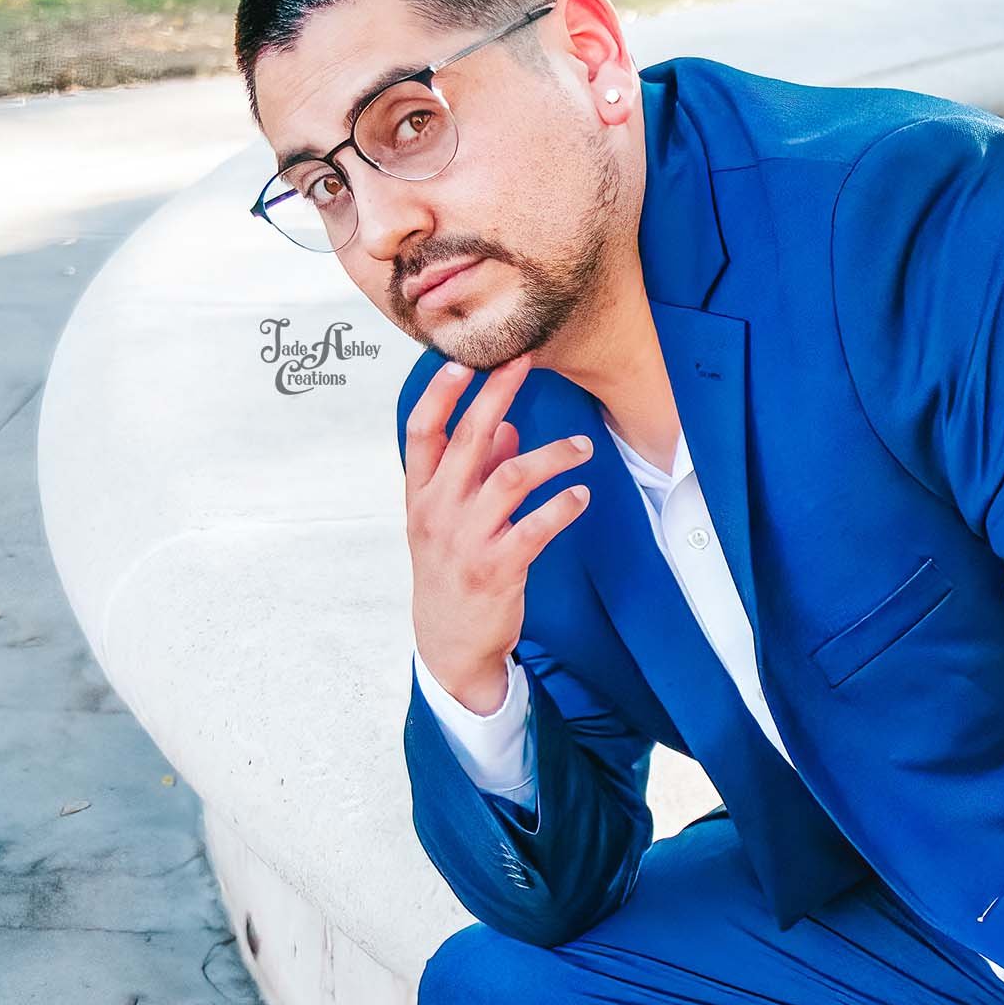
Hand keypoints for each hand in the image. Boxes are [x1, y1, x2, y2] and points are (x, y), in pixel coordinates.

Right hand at [403, 352, 595, 713]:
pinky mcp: (498, 569)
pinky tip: (580, 494)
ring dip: (553, 455)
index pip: (421, 432)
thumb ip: (475, 473)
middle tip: (526, 362)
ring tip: (583, 447)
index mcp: (420, 495)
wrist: (450, 643)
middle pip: (468, 440)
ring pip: (512, 477)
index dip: (439, 394)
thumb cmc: (451, 572)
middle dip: (498, 395)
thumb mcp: (449, 521)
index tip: (463, 360)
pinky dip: (563, 505)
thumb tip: (505, 428)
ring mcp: (467, 540)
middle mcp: (438, 512)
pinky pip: (537, 527)